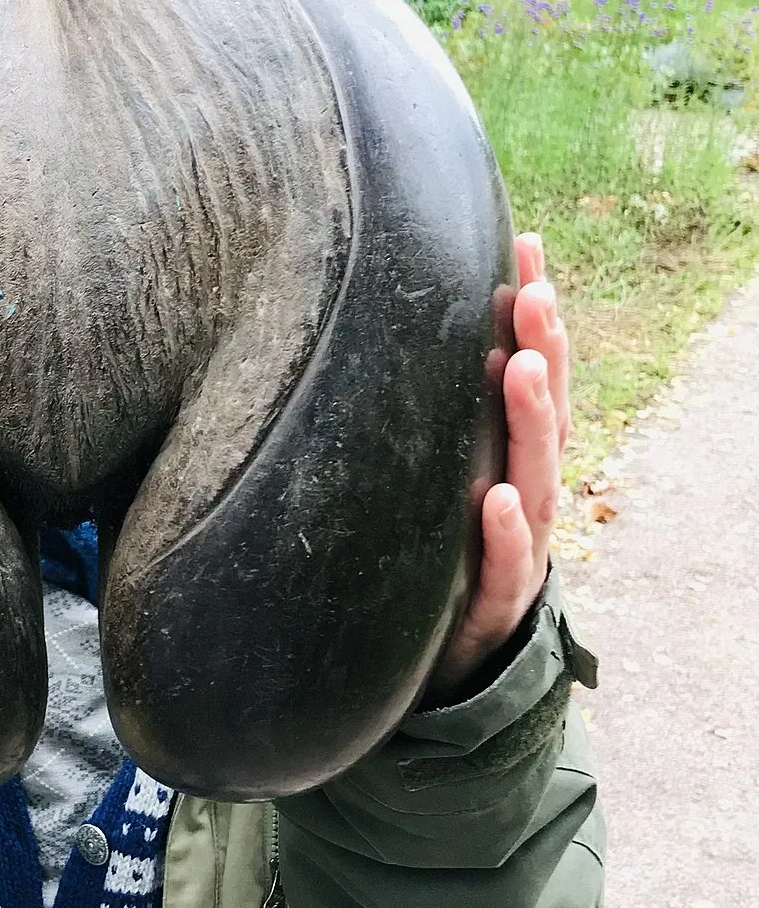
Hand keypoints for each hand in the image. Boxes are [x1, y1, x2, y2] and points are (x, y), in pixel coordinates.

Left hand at [426, 232, 570, 702]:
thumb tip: (365, 318)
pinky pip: (504, 565)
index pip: (529, 366)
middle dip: (540, 346)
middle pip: (541, 409)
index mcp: (511, 451)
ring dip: (528, 416)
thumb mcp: (428, 473)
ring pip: (536, 473)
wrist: (439, 663)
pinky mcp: (491, 602)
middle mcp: (525, 488)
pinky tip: (498, 498)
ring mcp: (517, 545)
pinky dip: (505, 531)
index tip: (524, 244)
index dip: (532, 309)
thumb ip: (421, 410)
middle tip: (530, 290)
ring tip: (518, 363)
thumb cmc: (432, 549)